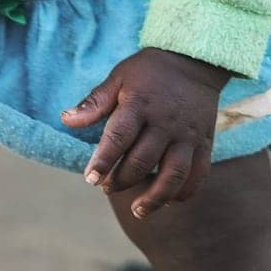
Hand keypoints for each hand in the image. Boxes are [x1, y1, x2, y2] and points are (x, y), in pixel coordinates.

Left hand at [60, 49, 229, 216]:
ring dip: (155, 197)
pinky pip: (198, 173)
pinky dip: (184, 192)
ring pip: (173, 174)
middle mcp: (165, 122)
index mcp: (140, 104)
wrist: (193, 60)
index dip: (103, 161)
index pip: (119, 138)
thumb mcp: (118, 77)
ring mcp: (187, 134)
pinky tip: (168, 201)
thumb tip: (66, 120)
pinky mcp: (205, 142)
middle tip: (106, 187)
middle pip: (142, 161)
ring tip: (137, 210)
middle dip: (121, 180)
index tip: (90, 179)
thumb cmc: (148, 71)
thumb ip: (94, 102)